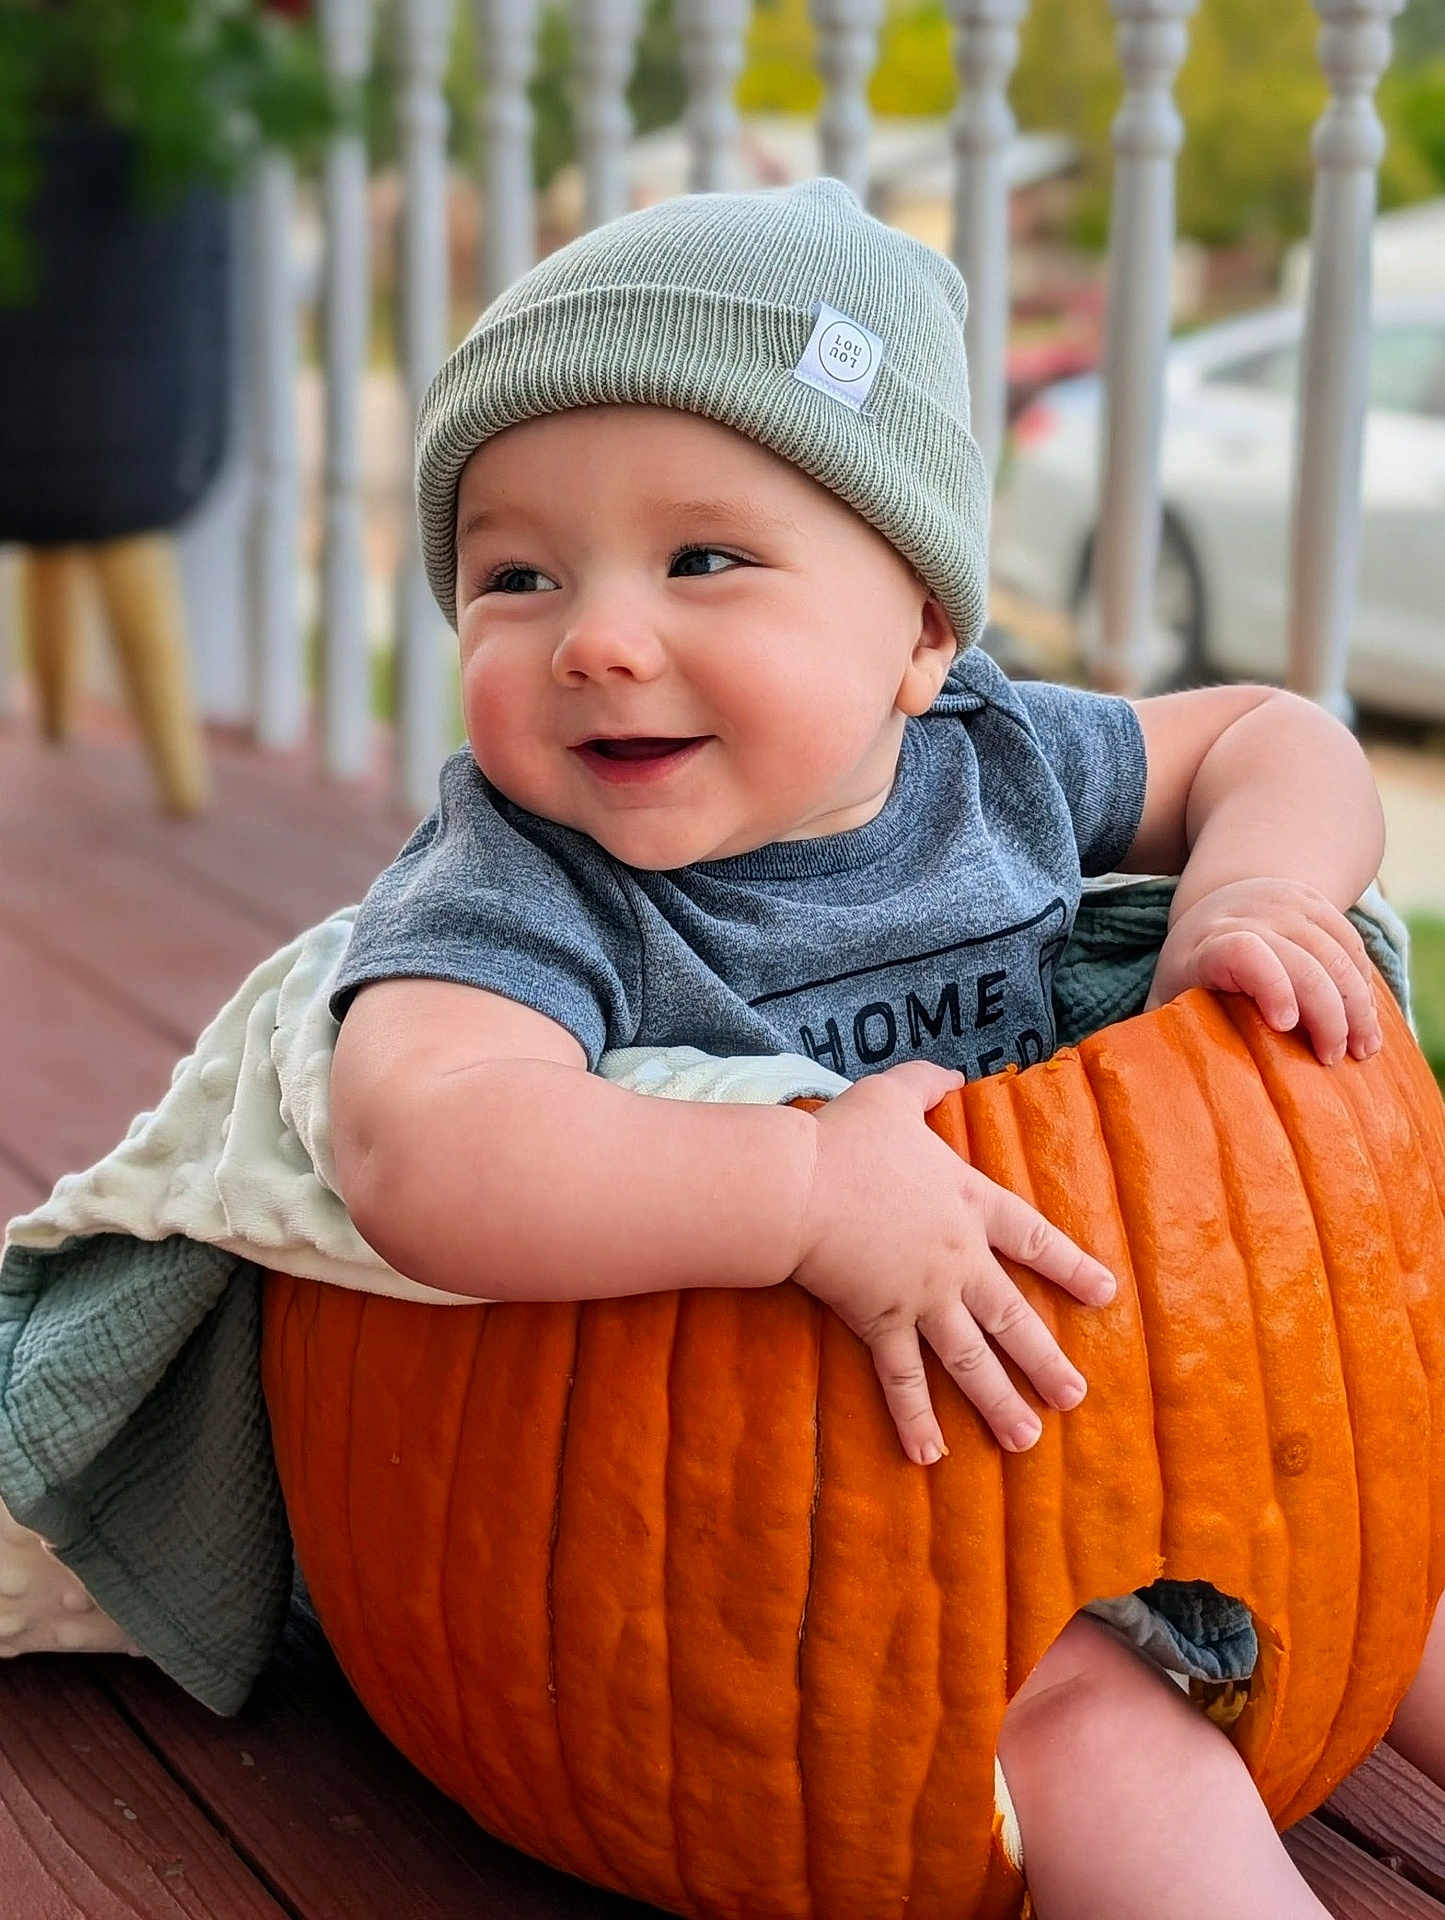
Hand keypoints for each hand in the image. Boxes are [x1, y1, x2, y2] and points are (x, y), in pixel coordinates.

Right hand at [792, 1061, 1116, 1464]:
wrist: (802, 1186)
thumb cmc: (847, 1138)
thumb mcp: (892, 1095)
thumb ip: (927, 1082)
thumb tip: (952, 1071)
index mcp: (970, 1203)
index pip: (1035, 1239)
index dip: (1071, 1267)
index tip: (1105, 1294)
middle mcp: (958, 1259)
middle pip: (1013, 1315)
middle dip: (1046, 1359)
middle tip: (1074, 1396)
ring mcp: (923, 1298)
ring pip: (971, 1359)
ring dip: (999, 1401)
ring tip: (1026, 1439)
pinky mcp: (881, 1323)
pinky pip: (901, 1379)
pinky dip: (914, 1417)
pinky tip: (930, 1456)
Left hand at [1145, 876, 1380, 1064]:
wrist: (1224, 900)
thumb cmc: (1192, 967)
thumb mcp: (1167, 994)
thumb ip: (1158, 1034)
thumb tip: (1146, 1083)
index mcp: (1207, 943)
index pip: (1242, 950)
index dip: (1269, 982)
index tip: (1283, 1024)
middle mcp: (1251, 917)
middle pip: (1304, 960)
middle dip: (1326, 1013)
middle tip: (1331, 1059)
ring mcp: (1290, 906)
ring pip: (1338, 954)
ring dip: (1357, 1006)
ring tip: (1362, 1051)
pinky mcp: (1320, 905)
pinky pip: (1352, 946)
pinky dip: (1365, 987)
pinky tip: (1367, 1023)